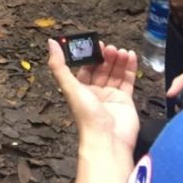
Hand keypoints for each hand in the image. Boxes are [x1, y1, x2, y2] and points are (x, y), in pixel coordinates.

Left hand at [47, 39, 139, 182]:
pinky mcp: (125, 99)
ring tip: (121, 50)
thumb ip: (59, 65)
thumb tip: (51, 43)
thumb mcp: (69, 87)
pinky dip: (130, 68)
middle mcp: (95, 91)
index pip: (85, 67)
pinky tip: (131, 56)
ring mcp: (111, 95)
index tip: (96, 43)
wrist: (108, 139)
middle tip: (110, 47)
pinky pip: (128, 80)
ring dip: (118, 60)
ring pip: (115, 72)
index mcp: (80, 88)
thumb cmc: (87, 116)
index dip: (90, 55)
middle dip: (106, 56)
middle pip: (101, 68)